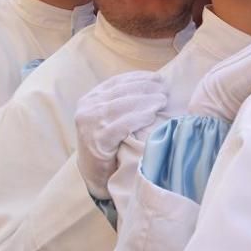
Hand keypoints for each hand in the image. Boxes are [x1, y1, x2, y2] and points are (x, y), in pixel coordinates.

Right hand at [76, 72, 166, 199]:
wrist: (95, 172)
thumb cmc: (109, 142)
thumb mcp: (110, 116)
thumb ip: (122, 100)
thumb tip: (152, 84)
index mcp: (90, 99)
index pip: (117, 82)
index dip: (138, 78)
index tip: (157, 78)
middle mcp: (87, 109)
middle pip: (121, 92)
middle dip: (145, 88)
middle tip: (164, 89)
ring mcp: (89, 124)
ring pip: (121, 106)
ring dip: (145, 101)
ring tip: (162, 101)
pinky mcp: (96, 140)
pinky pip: (122, 125)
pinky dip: (138, 118)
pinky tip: (152, 115)